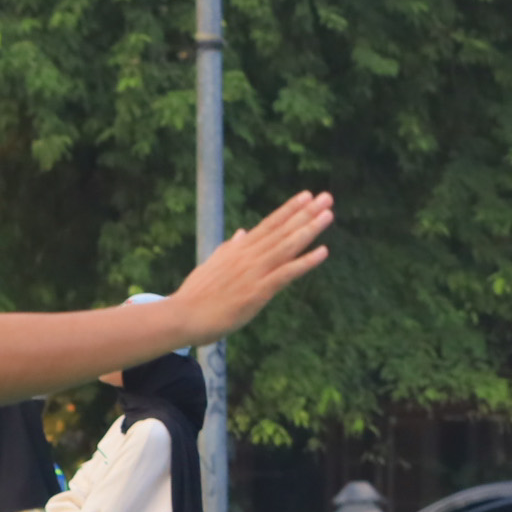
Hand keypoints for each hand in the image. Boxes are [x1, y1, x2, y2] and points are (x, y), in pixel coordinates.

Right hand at [167, 189, 334, 344]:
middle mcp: (248, 256)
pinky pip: (286, 273)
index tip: (306, 195)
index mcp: (238, 250)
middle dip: (306, 213)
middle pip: (282, 230)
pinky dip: (305, 262)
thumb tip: (242, 233)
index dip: (288, 209)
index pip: (268, 224)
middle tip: (327, 197)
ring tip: (328, 214)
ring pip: (287, 246)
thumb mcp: (213, 265)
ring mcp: (254, 272)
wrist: (183, 316)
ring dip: (309, 229)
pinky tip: (323, 251)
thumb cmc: (196, 295)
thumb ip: (229, 248)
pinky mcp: (258, 291)